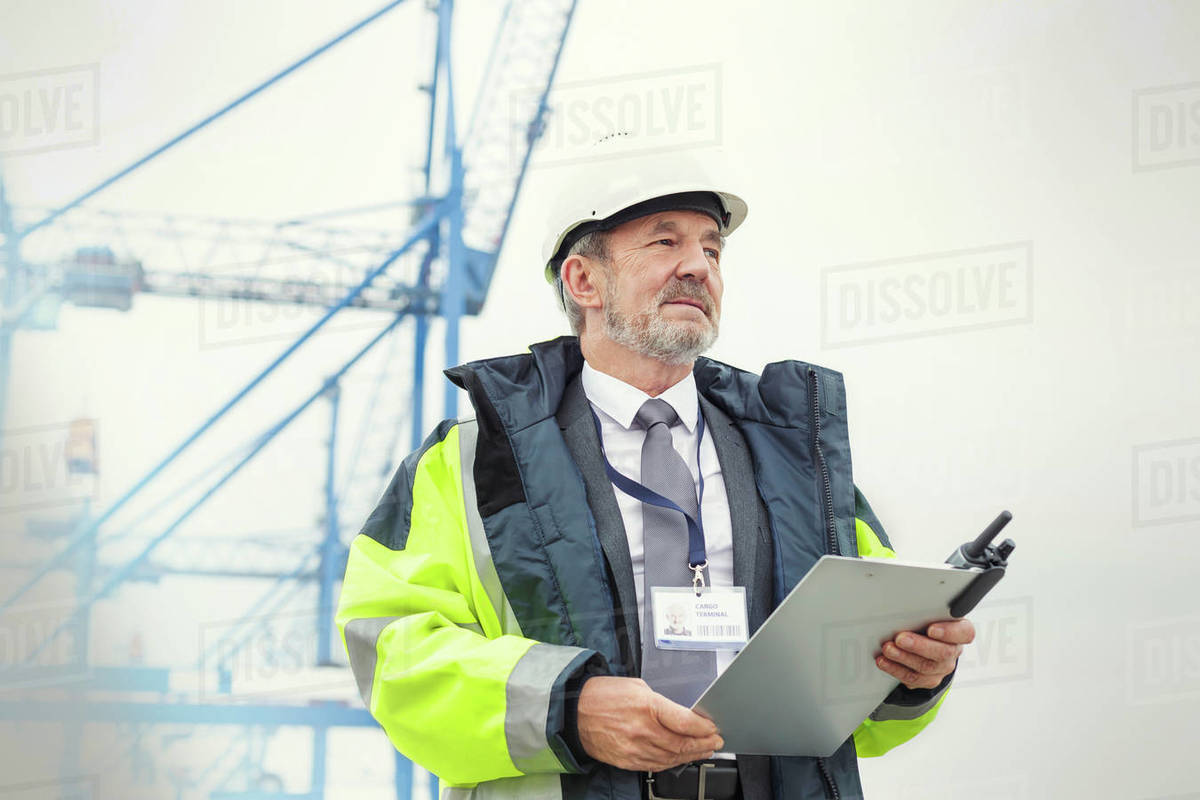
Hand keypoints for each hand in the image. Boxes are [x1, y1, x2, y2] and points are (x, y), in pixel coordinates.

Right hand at [576, 676, 723, 771]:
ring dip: (692, 756)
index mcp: (645, 706)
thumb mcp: (636, 687)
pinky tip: (681, 759)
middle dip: (703, 744)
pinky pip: (656, 766)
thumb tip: (679, 715)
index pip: (684, 721)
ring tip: (703, 751)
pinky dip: (672, 763)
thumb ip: (660, 702)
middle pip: (682, 743)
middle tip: (715, 742)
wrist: (574, 713)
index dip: (703, 727)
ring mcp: (634, 749)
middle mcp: (641, 730)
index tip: (712, 728)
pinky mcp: (627, 761)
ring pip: (671, 758)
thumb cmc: (601, 695)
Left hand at [875, 618, 974, 689]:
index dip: (949, 633)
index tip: (931, 629)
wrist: (925, 645)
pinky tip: (884, 661)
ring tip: (888, 649)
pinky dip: (895, 669)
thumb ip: (924, 612)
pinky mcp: (929, 679)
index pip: (965, 633)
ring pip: (926, 667)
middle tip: (900, 639)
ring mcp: (942, 668)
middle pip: (943, 652)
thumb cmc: (927, 624)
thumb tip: (905, 606)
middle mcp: (953, 651)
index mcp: (959, 631)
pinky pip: (913, 678)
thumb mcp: (929, 614)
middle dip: (918, 646)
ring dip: (903, 657)